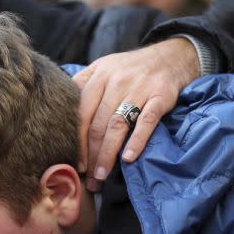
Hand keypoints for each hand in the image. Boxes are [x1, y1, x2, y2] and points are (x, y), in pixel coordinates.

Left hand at [74, 39, 197, 191]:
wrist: (172, 55)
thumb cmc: (132, 68)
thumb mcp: (104, 68)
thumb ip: (83, 86)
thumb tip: (61, 113)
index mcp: (99, 75)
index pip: (81, 112)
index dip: (76, 141)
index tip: (74, 163)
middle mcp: (116, 80)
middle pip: (97, 123)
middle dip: (91, 155)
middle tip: (88, 179)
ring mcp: (139, 88)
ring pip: (117, 125)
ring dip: (108, 153)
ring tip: (101, 175)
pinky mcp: (161, 96)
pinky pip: (147, 120)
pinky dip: (137, 140)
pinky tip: (129, 158)